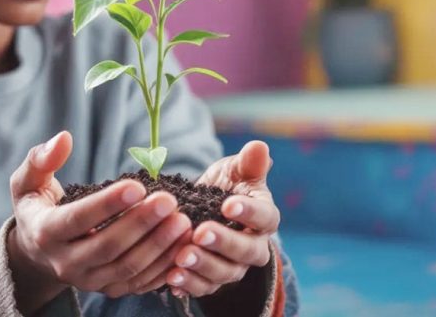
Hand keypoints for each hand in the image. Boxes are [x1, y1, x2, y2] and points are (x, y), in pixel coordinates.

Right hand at [7, 131, 191, 310]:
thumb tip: (63, 138)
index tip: (138, 185)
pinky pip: (139, 283)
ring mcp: (88, 281)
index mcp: (45, 233)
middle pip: (108, 247)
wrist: (37, 252)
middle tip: (169, 201)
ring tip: (182, 220)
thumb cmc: (37, 207)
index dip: (108, 204)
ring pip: (127, 268)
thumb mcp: (27, 182)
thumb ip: (40, 159)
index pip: (78, 219)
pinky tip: (182, 244)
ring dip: (158, 246)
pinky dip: (163, 266)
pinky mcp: (108, 289)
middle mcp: (65, 263)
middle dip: (141, 224)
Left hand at [166, 141, 278, 297]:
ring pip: (223, 273)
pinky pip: (202, 288)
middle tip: (200, 233)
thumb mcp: (234, 171)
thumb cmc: (225, 187)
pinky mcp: (212, 281)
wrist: (205, 211)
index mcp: (265, 218)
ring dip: (202, 266)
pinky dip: (187, 285)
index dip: (249, 212)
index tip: (227, 204)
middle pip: (245, 250)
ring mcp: (233, 267)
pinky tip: (170, 277)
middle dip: (222, 243)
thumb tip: (259, 146)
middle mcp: (254, 247)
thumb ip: (247, 163)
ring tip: (181, 256)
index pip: (264, 217)